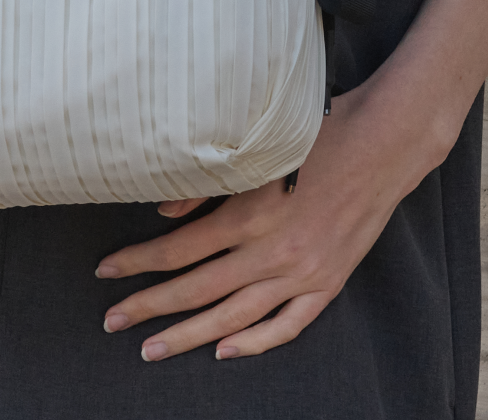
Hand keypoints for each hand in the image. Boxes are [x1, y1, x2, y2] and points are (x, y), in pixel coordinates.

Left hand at [95, 85, 438, 361]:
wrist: (382, 146)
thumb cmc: (315, 135)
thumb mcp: (256, 151)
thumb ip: (206, 186)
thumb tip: (163, 214)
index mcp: (249, 215)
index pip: (178, 250)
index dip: (138, 263)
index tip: (105, 271)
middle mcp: (272, 252)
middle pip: (198, 290)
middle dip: (150, 308)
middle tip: (112, 322)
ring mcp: (302, 274)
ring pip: (235, 317)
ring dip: (190, 336)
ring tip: (153, 349)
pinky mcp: (328, 283)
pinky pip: (287, 325)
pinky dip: (255, 342)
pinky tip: (225, 351)